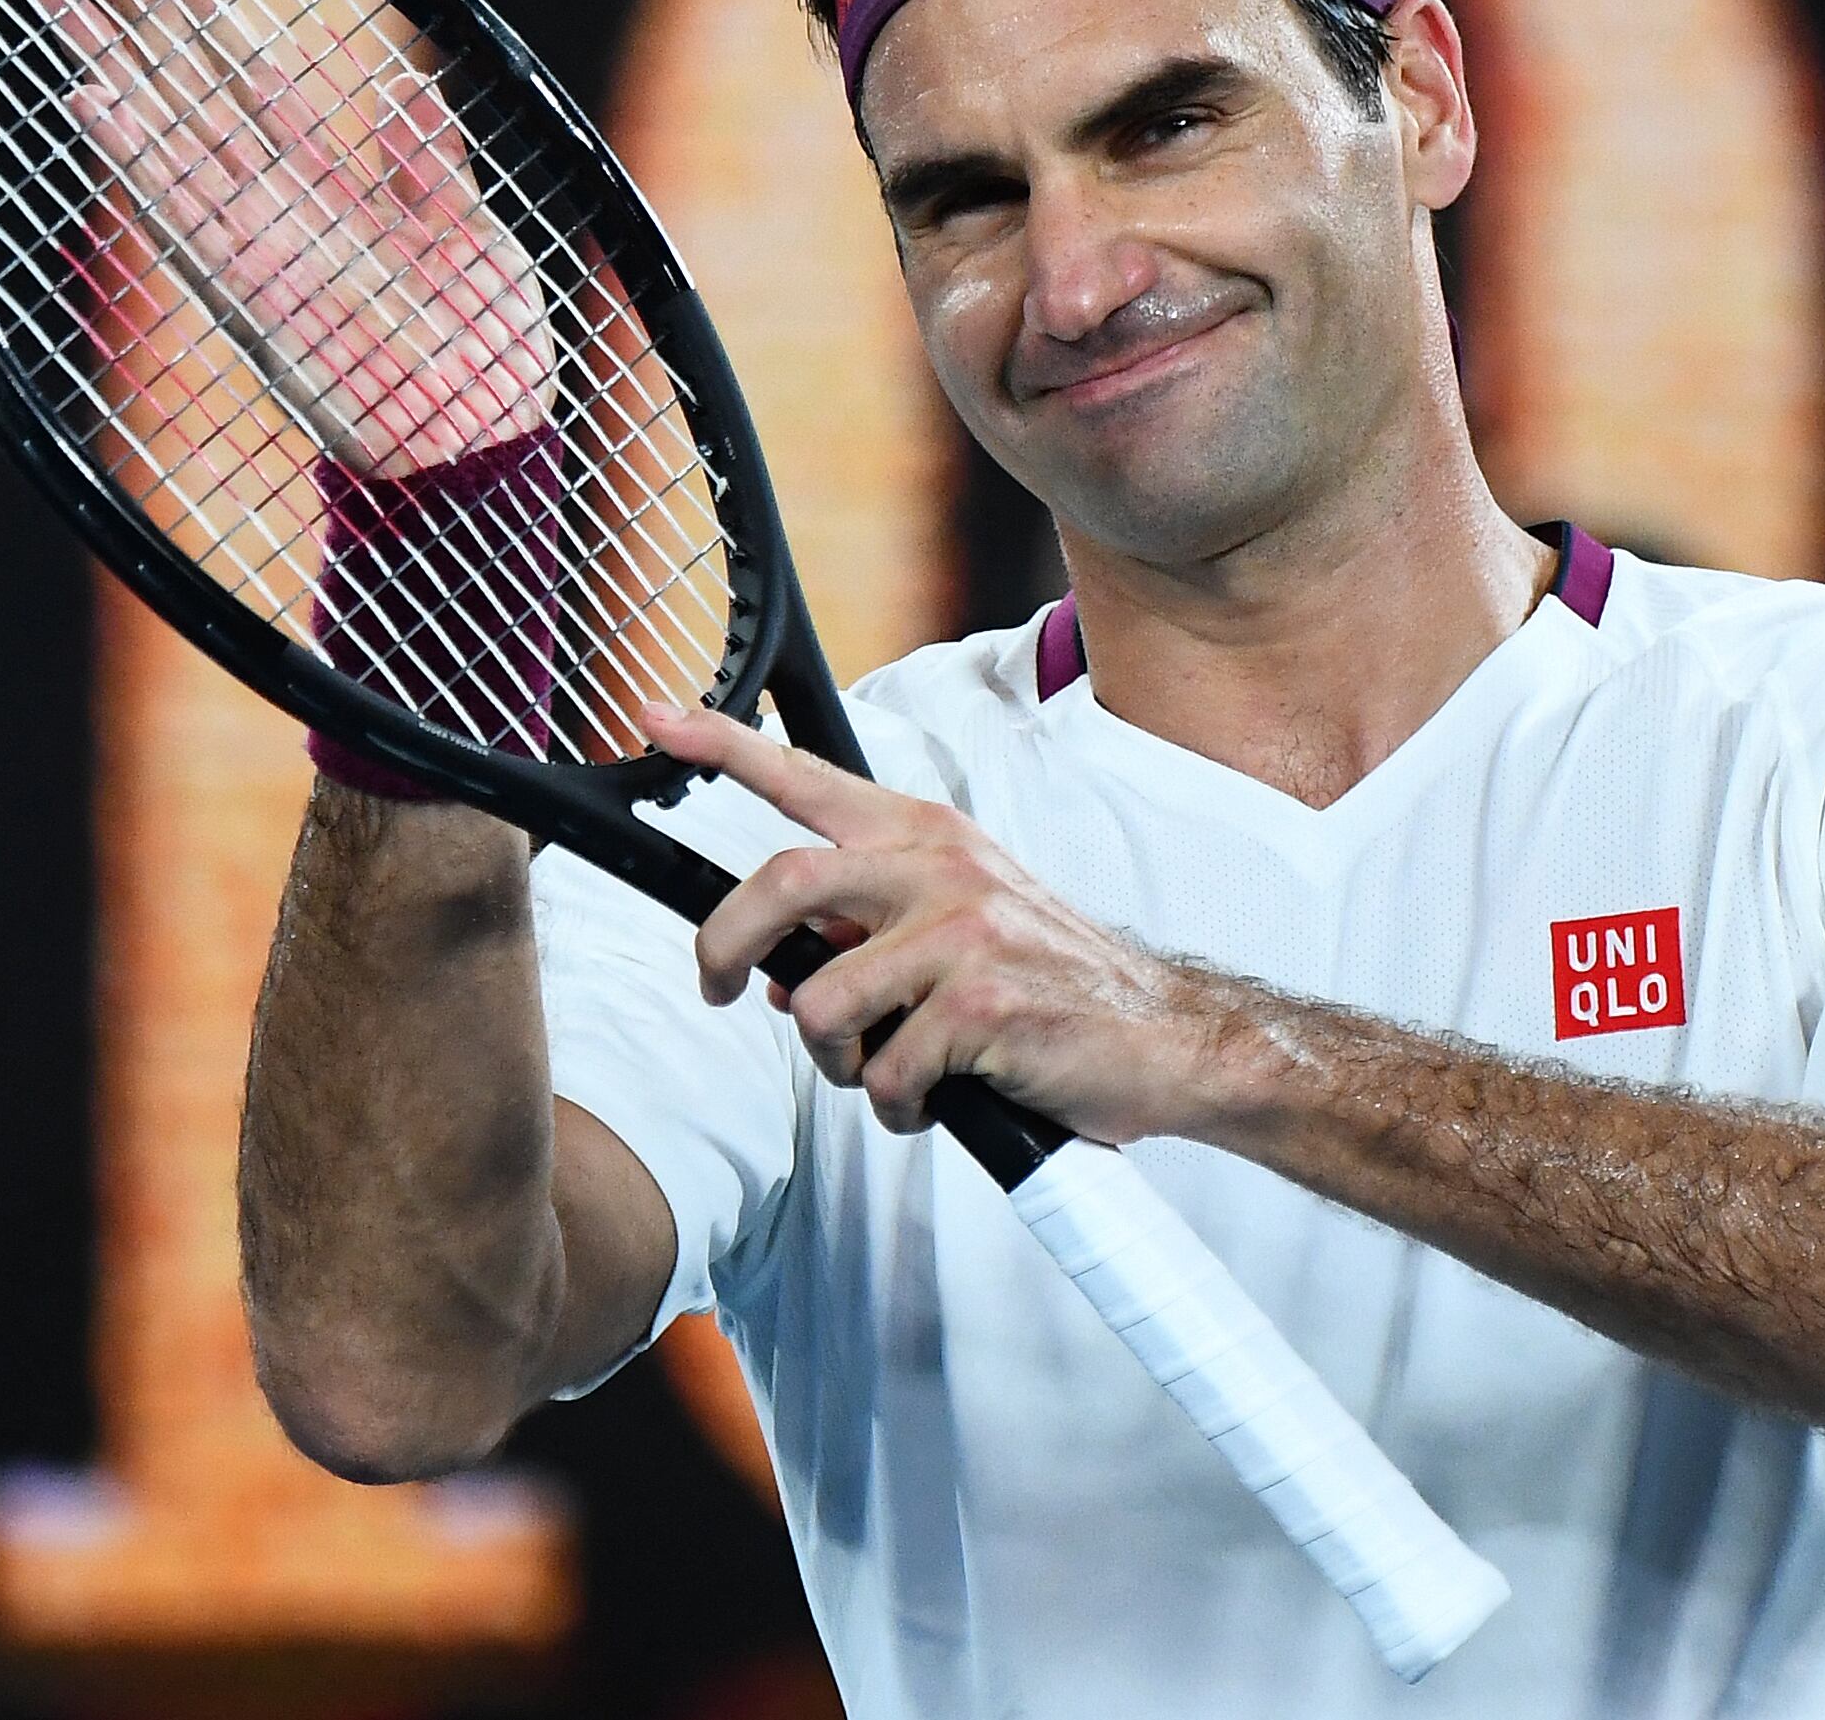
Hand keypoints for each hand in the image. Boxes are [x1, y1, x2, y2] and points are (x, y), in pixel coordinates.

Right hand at [34, 0, 553, 477]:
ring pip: (171, 134)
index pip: (260, 74)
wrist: (482, 447)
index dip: (214, 12)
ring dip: (114, 68)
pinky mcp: (248, 292)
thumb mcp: (474, 243)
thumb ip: (431, 172)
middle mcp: (285, 206)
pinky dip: (135, 159)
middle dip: (139, 16)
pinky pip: (179, 213)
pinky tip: (91, 105)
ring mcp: (260, 245)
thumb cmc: (491, 354)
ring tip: (58, 1)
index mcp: (338, 184)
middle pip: (196, 87)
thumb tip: (411, 91)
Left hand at [642, 704, 1241, 1142]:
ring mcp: (965, 935)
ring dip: (836, 1062)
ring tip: (886, 1073)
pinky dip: (898, 1107)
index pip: (809, 779)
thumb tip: (777, 966)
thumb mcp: (962, 921)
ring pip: (823, 1005)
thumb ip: (870, 925)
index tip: (658, 718)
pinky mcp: (985, 1007)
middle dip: (724, 946)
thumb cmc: (1052, 983)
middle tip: (723, 989)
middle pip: (782, 884)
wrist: (1166, 1035)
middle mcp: (942, 869)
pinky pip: (886, 1074)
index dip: (725, 747)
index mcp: (928, 837)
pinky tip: (939, 1099)